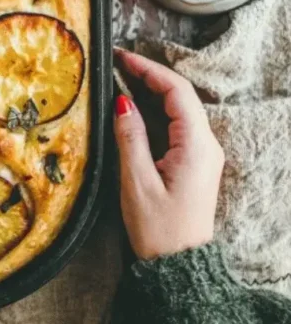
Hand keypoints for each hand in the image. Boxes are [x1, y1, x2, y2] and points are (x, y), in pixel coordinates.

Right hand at [115, 50, 223, 260]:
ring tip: (122, 78)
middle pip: (180, 96)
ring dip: (152, 91)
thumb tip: (122, 102)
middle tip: (117, 63)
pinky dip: (156, 110)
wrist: (179, 266)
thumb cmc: (158, 230)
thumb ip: (130, 137)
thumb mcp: (136, 182)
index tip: (122, 57)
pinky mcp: (194, 163)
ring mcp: (202, 154)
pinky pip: (177, 126)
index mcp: (196, 146)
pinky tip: (135, 108)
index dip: (149, 69)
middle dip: (149, 75)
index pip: (176, 91)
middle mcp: (206, 145)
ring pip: (179, 109)